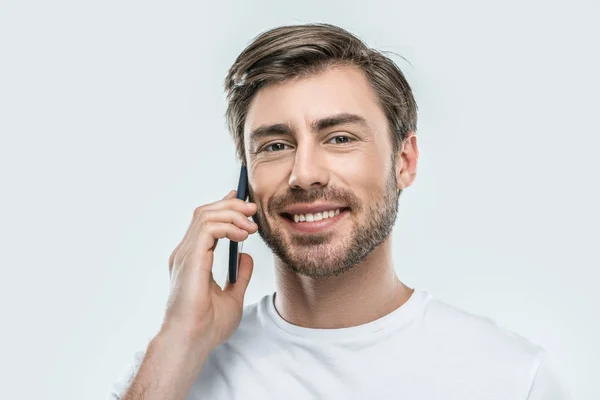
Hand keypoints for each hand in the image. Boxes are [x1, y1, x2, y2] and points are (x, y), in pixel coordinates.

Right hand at [161, 190, 257, 352]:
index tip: (244, 205)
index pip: (206, 223)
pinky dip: (228, 225)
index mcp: (193, 260)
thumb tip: (246, 256)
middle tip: (253, 209)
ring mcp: (185, 254)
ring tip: (251, 225)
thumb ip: (239, 276)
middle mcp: (186, 253)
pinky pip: (208, 228)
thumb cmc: (207, 326)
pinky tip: (242, 235)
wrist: (192, 341)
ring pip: (206, 215)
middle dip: (231, 205)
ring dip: (232, 214)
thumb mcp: (232, 297)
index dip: (224, 208)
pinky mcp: (190, 258)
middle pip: (205, 213)